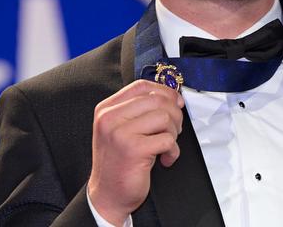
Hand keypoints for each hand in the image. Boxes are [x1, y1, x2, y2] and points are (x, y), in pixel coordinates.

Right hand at [87, 79, 183, 224]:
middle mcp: (110, 118)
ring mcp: (120, 133)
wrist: (107, 195)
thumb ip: (139, 111)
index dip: (164, 91)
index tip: (176, 102)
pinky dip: (173, 150)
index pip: (141, 86)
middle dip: (174, 114)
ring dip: (174, 133)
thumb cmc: (119, 162)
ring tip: (167, 145)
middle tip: (174, 130)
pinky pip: (167, 140)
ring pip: (164, 117)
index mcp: (106, 109)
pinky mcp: (133, 149)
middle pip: (157, 100)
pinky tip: (165, 159)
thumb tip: (173, 97)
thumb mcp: (121, 129)